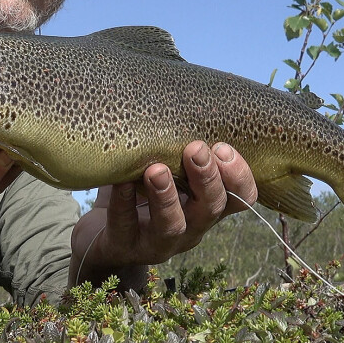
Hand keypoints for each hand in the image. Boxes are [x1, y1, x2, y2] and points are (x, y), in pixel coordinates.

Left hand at [70, 141, 256, 285]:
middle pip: (211, 209)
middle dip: (206, 179)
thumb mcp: (164, 167)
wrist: (102, 238)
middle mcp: (190, 228)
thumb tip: (179, 94)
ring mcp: (158, 243)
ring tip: (155, 170)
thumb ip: (175, 144)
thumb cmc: (140, 193)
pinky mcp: (124, 248)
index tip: (223, 147)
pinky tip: (121, 182)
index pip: (241, 198)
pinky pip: (125, 226)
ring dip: (167, 196)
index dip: (239, 176)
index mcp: (205, 207)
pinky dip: (123, 202)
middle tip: (196, 149)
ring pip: (172, 225)